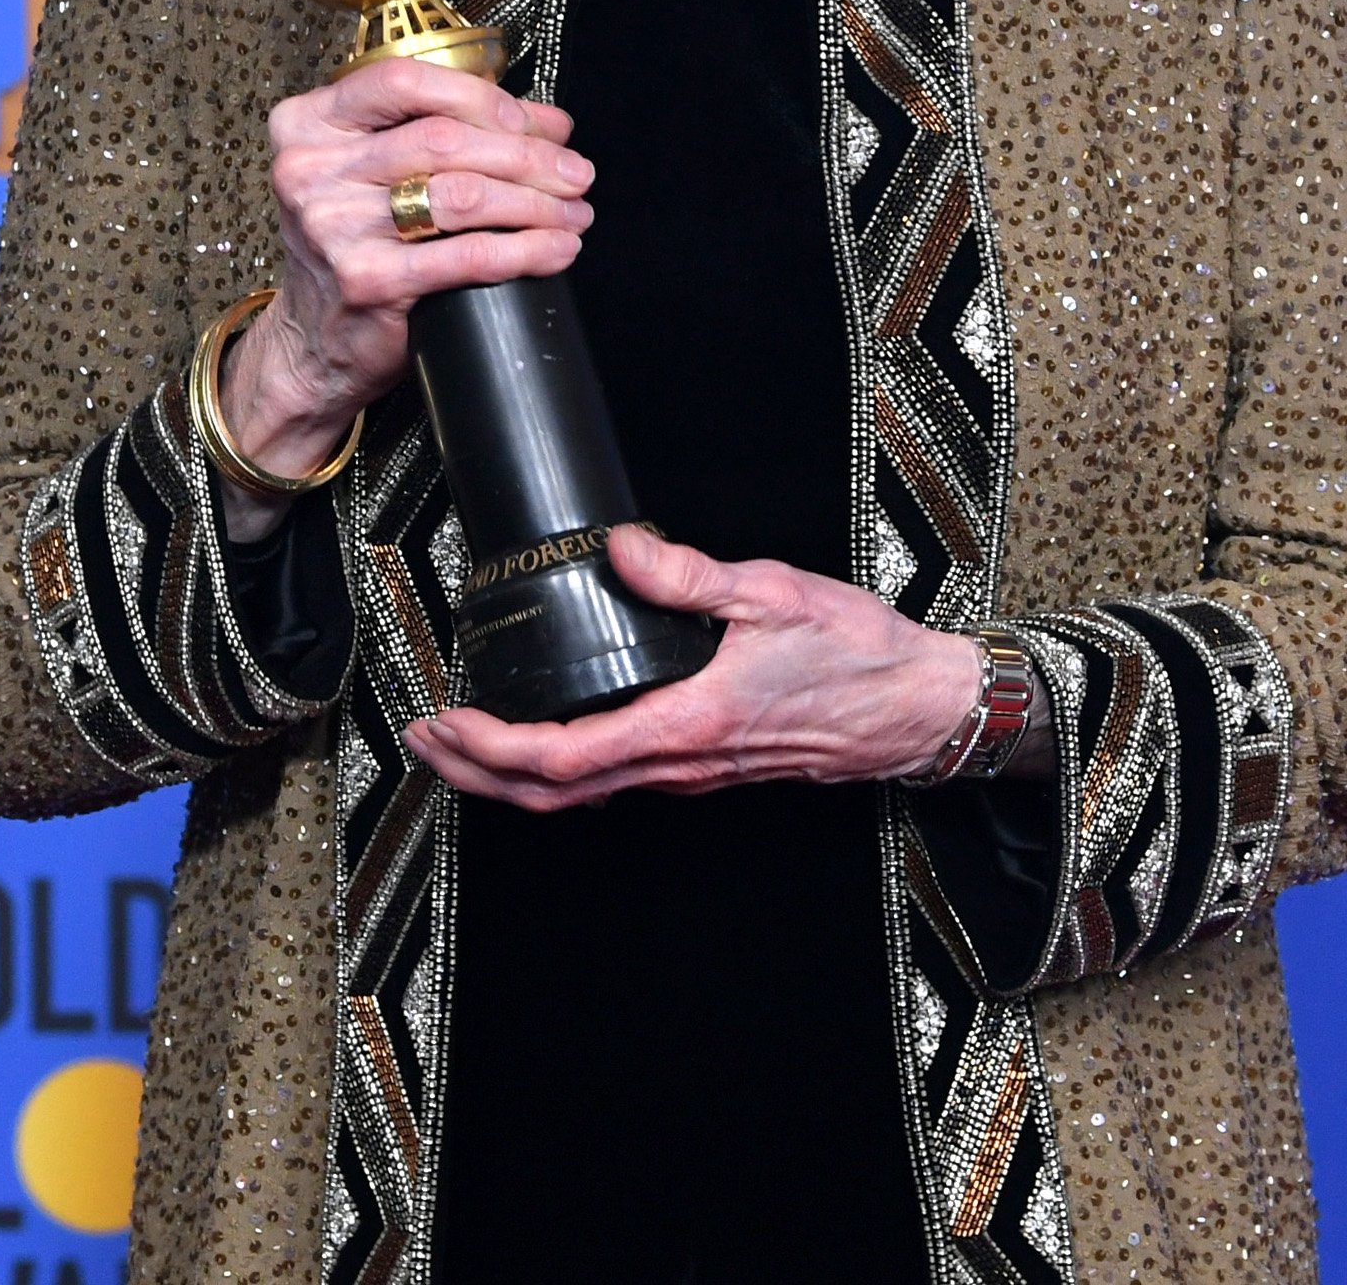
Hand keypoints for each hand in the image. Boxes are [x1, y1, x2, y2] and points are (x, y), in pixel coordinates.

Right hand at [213, 56, 593, 540]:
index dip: (480, 96)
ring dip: (536, 201)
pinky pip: (467, 255)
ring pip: (463, 194)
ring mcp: (334, 226)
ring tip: (574, 210)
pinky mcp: (367, 281)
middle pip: (444, 139)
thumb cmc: (354, 242)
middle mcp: (311, 170)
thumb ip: (449, 130)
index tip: (531, 121)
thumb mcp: (377, 171)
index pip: (402, 81)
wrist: (314, 338)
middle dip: (527, 154)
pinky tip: (558, 247)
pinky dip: (526, 249)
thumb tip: (549, 123)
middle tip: (575, 171)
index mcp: (309, 124)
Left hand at [402, 528, 977, 807]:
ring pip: (585, 797)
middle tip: (426, 740)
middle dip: (476, 774)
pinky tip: (552, 738)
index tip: (444, 724)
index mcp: (686, 725)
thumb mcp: (773, 593)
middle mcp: (683, 764)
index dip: (488, 750)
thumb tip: (621, 549)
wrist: (920, 709)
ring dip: (514, 776)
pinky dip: (566, 772)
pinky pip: (621, 783)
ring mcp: (696, 773)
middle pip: (555, 796)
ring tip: (468, 740)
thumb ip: (689, 574)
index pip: (560, 759)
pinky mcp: (711, 766)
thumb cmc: (860, 656)